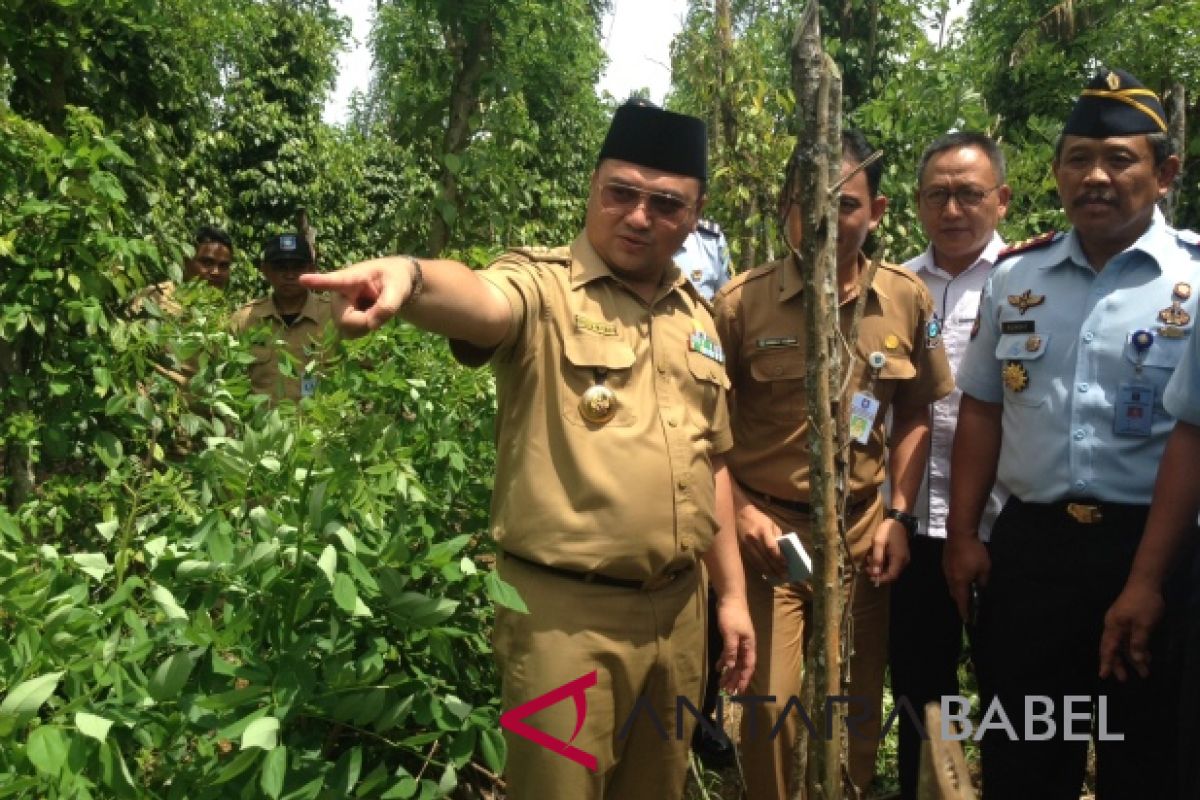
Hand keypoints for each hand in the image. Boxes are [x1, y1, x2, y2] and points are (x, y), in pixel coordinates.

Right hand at [299, 258, 416, 336]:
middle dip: (363, 323)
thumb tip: (371, 325)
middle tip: (381, 313)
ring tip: (374, 310)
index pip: (335, 280)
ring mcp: (339, 306)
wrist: (395, 284)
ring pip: (346, 329)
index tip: (302, 279)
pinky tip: (369, 317)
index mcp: (353, 278)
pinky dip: (363, 330)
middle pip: (344, 319)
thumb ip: (388, 305)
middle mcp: (340, 293)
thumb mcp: (398, 289)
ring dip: (364, 326)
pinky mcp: (342, 317)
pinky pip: (349, 332)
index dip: (318, 282)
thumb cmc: (395, 279)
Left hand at [714, 595, 755, 693]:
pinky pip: (729, 653)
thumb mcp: (730, 633)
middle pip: (741, 666)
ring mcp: (739, 642)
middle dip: (735, 679)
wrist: (730, 598)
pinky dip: (725, 661)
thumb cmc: (732, 615)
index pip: (748, 667)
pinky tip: (718, 668)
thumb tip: (730, 667)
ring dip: (729, 672)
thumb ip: (730, 651)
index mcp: (749, 646)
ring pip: (735, 661)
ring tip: (722, 683)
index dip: (744, 679)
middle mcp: (746, 646)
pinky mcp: (732, 638)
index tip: (739, 691)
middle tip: (727, 691)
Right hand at [734, 500, 786, 580]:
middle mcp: (753, 538)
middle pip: (765, 557)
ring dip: (768, 571)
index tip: (786, 564)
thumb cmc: (759, 519)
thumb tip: (782, 552)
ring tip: (777, 576)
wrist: (739, 514)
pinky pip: (752, 561)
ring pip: (758, 561)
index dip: (779, 557)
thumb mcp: (771, 524)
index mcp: (762, 530)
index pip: (771, 547)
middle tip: (784, 576)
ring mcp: (746, 545)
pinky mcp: (741, 549)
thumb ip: (777, 537)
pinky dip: (760, 568)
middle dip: (776, 568)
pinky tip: (766, 573)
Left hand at [866, 518, 908, 584]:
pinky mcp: (901, 555)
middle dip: (878, 573)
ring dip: (879, 567)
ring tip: (869, 559)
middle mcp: (904, 561)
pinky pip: (892, 564)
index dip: (881, 579)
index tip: (871, 578)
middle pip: (892, 574)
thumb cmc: (887, 531)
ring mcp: (903, 558)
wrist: (897, 521)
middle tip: (867, 567)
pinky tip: (875, 556)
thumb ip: (877, 559)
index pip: (892, 576)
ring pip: (891, 569)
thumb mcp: (879, 543)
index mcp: (899, 559)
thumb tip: (875, 573)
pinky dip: (883, 563)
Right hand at [943, 534, 989, 620]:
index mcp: (960, 582)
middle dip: (961, 601)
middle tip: (969, 604)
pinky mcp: (945, 563)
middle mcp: (950, 579)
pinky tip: (963, 575)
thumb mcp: (985, 568)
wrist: (959, 533)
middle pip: (955, 594)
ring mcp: (946, 570)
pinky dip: (956, 580)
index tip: (967, 620)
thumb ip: (983, 581)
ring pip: (952, 585)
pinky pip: (950, 576)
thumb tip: (980, 587)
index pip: (962, 602)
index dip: (964, 612)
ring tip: (967, 589)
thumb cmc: (974, 552)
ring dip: (959, 590)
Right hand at [1099, 581, 1163, 680]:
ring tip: (1142, 671)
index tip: (1103, 676)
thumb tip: (1136, 660)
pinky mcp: (1127, 619)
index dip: (1106, 663)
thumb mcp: (1144, 625)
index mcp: (1114, 627)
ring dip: (1131, 657)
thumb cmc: (1144, 603)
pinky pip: (1129, 638)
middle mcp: (1113, 626)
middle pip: (1113, 648)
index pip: (1108, 649)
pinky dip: (1136, 648)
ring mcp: (1120, 622)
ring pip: (1123, 644)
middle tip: (1124, 679)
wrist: (1145, 582)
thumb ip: (1139, 643)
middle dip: (1118, 664)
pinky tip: (1146, 655)